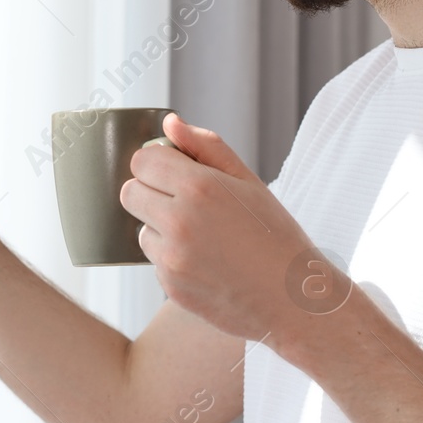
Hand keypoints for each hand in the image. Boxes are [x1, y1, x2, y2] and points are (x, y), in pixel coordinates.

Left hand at [120, 112, 340, 344]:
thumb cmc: (275, 236)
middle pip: (130, 192)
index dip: (158, 163)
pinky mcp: (169, 286)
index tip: (176, 172)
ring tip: (204, 237)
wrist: (292, 299)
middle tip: (185, 202)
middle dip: (151, 192)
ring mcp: (171, 257)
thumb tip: (170, 123)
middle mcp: (179, 221)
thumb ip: (206, 146)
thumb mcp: (248, 181)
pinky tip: (206, 262)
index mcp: (199, 187)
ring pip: (141, 228)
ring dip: (161, 228)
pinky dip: (172, 257)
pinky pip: (154, 260)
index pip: (142, 160)